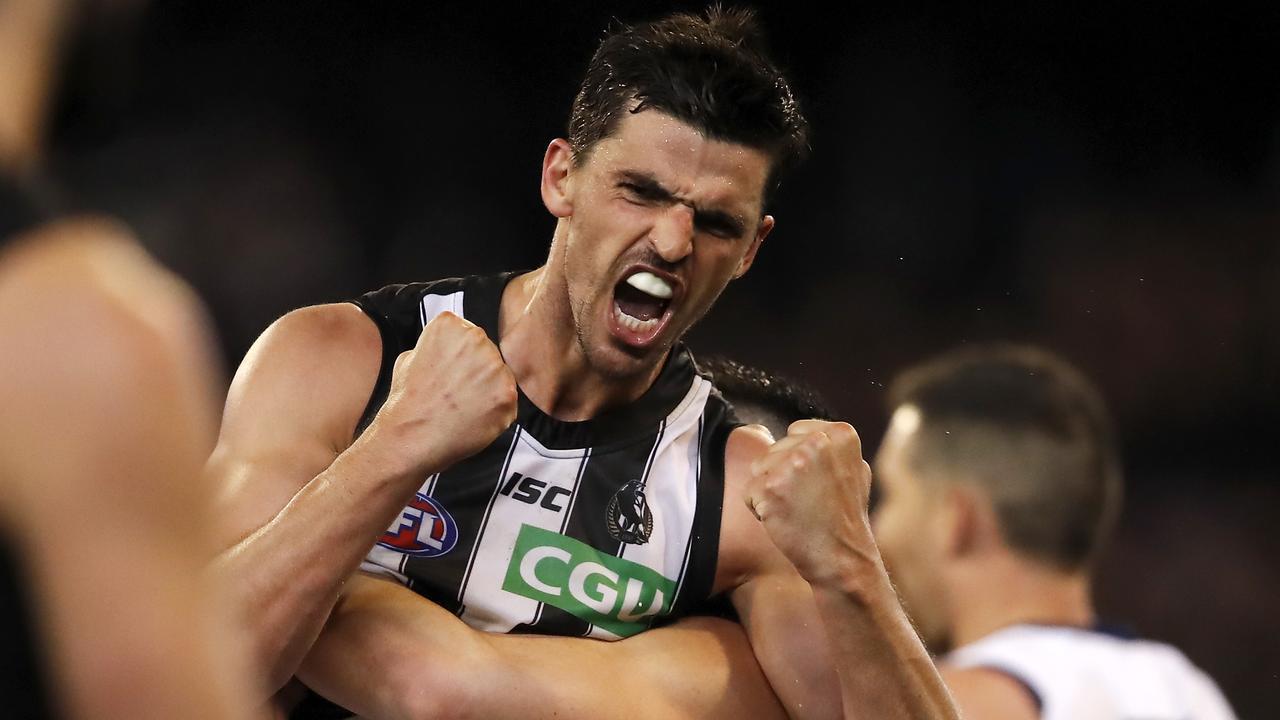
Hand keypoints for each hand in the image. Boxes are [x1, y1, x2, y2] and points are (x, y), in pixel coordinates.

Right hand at [366, 312, 516, 475]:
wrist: (410, 436)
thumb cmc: (407, 400)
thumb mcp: (408, 357)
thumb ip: (435, 346)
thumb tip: (447, 351)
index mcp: (451, 325)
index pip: (469, 336)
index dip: (461, 358)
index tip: (451, 372)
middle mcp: (476, 339)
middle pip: (489, 354)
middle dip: (478, 372)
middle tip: (458, 393)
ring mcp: (495, 367)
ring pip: (501, 377)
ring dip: (489, 392)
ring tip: (464, 407)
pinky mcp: (507, 394)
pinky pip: (508, 401)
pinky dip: (495, 412)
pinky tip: (474, 418)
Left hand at [744, 419, 879, 586]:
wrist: (843, 559)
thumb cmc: (846, 520)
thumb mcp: (855, 470)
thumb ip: (832, 447)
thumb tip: (815, 433)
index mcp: (840, 434)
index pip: (794, 432)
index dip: (798, 461)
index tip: (817, 484)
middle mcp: (817, 443)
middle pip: (773, 450)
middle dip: (782, 476)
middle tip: (808, 502)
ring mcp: (793, 463)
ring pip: (758, 469)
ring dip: (770, 491)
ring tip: (797, 510)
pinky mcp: (771, 486)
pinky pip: (749, 492)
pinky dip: (760, 510)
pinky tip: (785, 521)